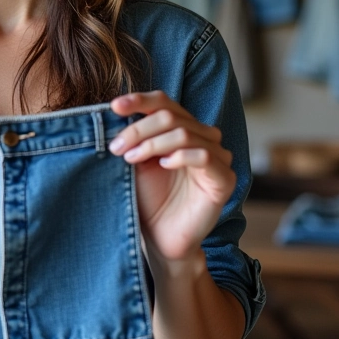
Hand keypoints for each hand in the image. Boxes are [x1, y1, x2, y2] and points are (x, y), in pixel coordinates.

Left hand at [109, 91, 235, 262]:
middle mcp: (202, 136)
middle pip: (170, 116)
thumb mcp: (136, 160)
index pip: (163, 102)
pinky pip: (203, 156)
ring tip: (130, 159)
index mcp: (181, 127)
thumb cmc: (148, 198)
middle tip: (116, 147)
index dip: (139, 100)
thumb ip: (134, 136)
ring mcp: (216, 156)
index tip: (114, 107)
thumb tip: (116, 109)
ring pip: (184, 133)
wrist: (160, 237)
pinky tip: (163, 165)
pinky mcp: (224, 178)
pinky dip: (180, 156)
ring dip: (151, 144)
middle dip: (138, 129)